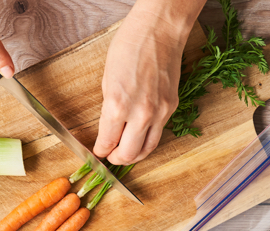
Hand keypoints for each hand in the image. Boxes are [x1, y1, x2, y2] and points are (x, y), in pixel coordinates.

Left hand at [93, 0, 204, 164]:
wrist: (159, 32)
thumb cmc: (130, 47)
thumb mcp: (107, 79)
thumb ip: (109, 109)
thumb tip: (109, 128)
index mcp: (118, 106)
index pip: (107, 142)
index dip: (100, 151)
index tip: (98, 151)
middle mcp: (140, 114)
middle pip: (128, 154)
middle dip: (116, 159)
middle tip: (110, 157)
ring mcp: (159, 112)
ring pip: (147, 150)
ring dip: (134, 156)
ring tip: (126, 153)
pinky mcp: (171, 108)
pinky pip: (159, 133)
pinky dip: (147, 140)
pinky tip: (140, 137)